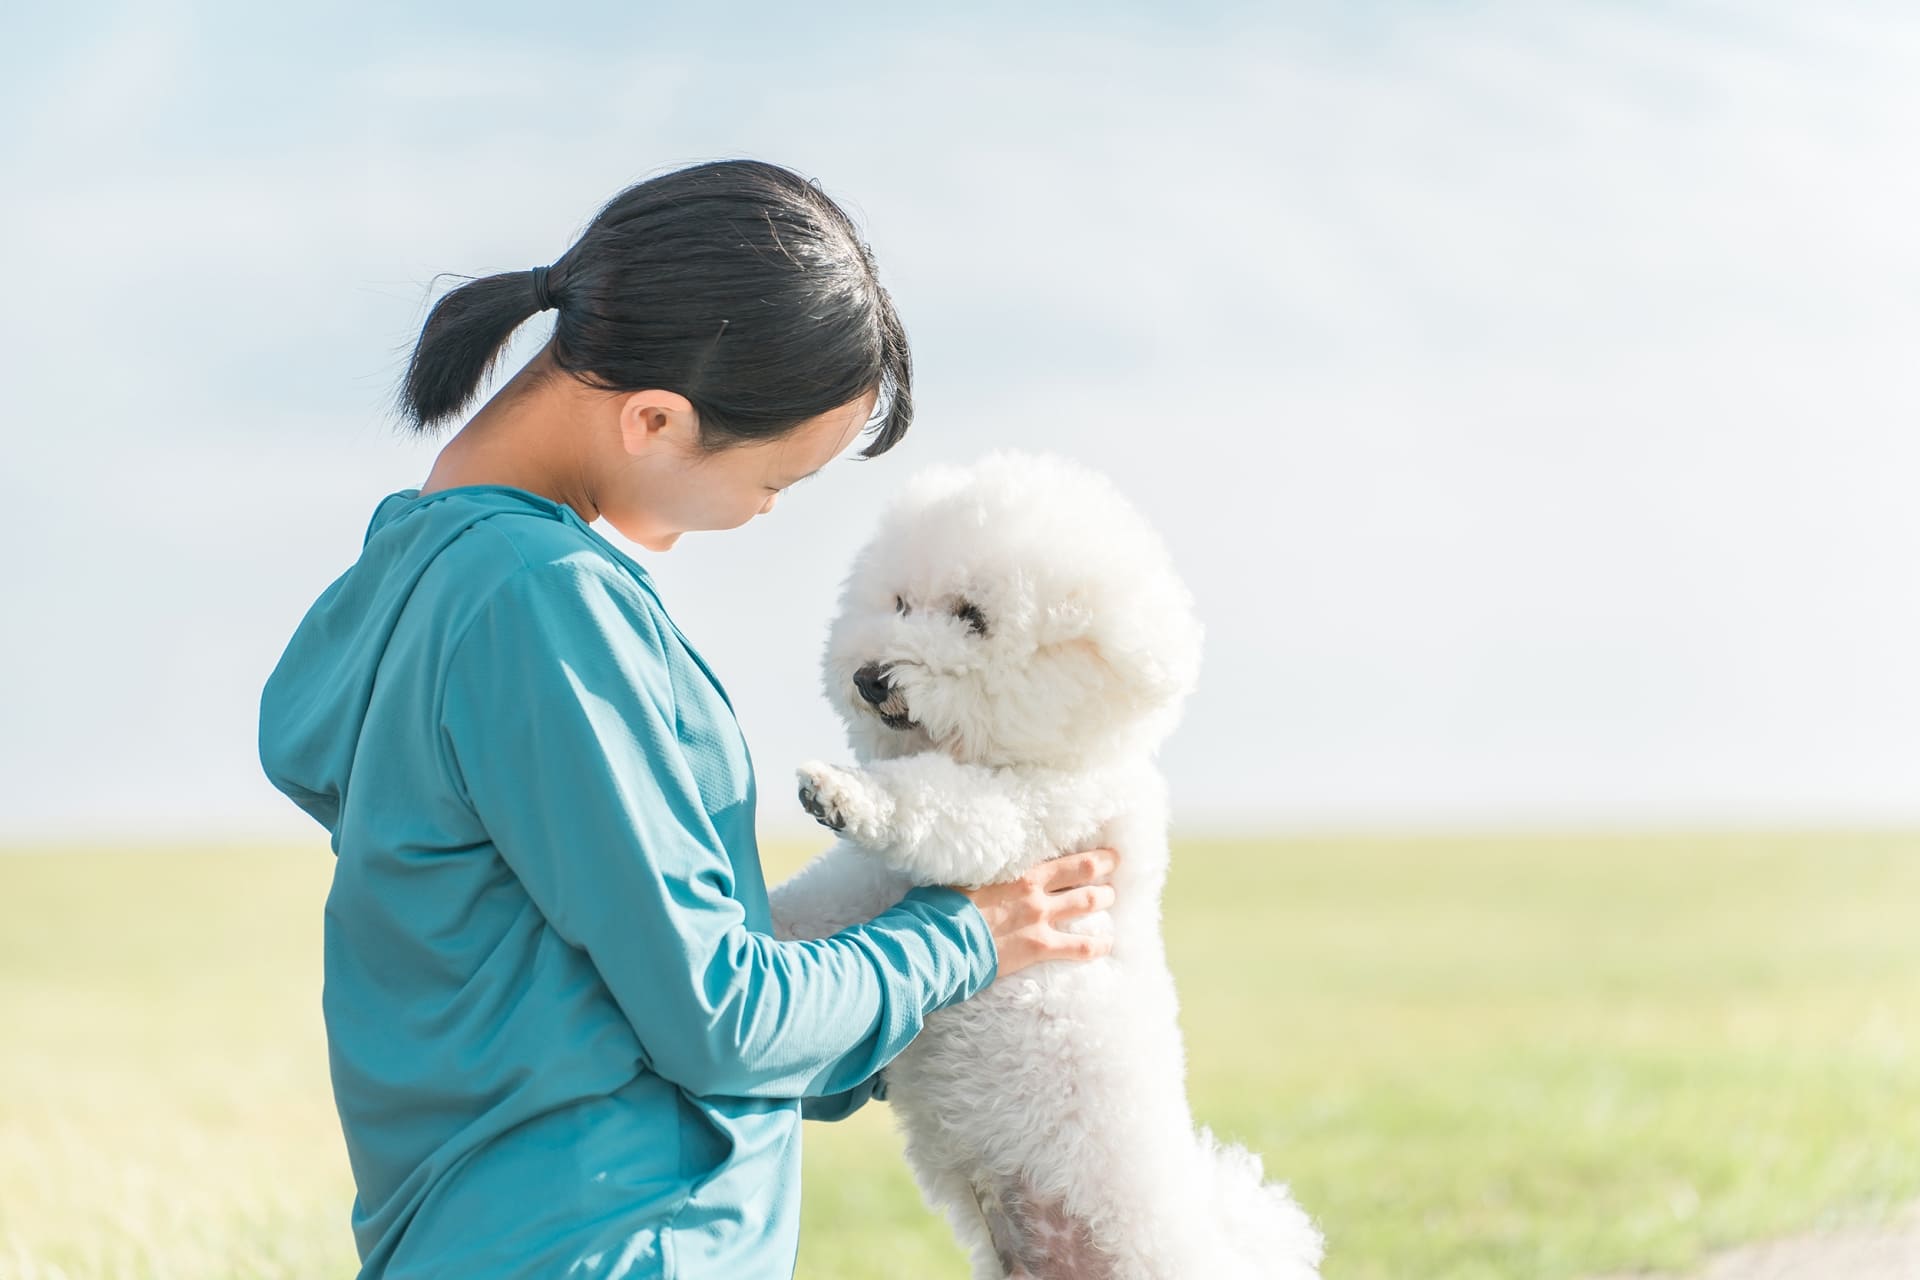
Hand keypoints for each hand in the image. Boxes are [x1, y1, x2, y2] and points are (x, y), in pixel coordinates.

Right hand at [953, 846, 1119, 980]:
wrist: (939, 940)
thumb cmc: (942, 907)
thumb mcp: (962, 877)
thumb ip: (983, 870)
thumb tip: (973, 863)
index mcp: (1017, 870)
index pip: (1061, 855)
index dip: (1086, 851)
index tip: (1099, 847)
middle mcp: (1035, 890)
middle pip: (1084, 872)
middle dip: (1104, 868)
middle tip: (1114, 865)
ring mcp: (1040, 918)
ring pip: (1087, 902)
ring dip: (1104, 898)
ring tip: (1112, 897)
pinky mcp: (1040, 947)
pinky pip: (1081, 947)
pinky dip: (1099, 945)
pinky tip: (1108, 944)